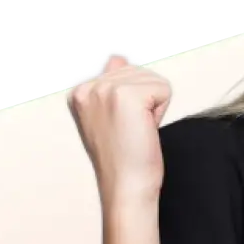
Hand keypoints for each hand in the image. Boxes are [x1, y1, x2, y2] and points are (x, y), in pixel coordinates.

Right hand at [68, 53, 172, 206]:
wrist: (125, 186)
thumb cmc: (122, 158)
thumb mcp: (106, 116)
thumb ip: (111, 86)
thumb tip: (119, 57)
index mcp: (80, 92)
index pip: (120, 65)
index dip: (132, 97)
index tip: (121, 124)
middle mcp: (89, 86)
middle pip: (139, 71)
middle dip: (144, 100)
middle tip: (131, 129)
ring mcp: (107, 89)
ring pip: (153, 79)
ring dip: (152, 106)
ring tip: (136, 130)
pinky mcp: (128, 95)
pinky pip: (163, 89)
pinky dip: (161, 111)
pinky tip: (144, 129)